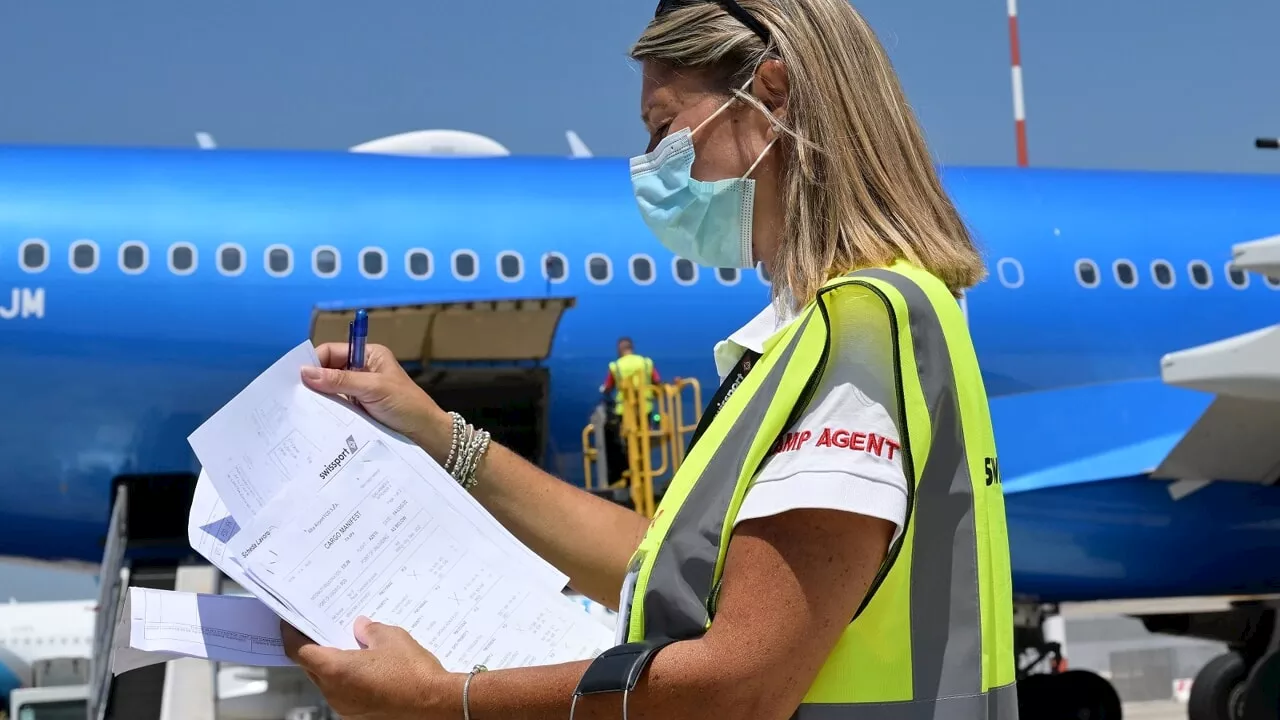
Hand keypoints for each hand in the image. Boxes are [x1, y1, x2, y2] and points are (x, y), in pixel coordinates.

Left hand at [282, 617, 462, 719]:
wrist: (435, 703)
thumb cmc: (413, 672)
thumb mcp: (390, 637)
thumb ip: (368, 630)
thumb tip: (360, 627)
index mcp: (336, 670)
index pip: (299, 651)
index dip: (291, 634)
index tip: (289, 622)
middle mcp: (334, 692)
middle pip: (311, 667)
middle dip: (314, 647)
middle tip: (322, 628)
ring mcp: (346, 707)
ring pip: (327, 681)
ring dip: (332, 663)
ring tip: (350, 644)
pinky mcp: (359, 714)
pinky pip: (343, 691)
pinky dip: (347, 677)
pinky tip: (365, 664)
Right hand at [302, 343, 450, 456]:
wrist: (426, 434)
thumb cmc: (407, 405)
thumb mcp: (373, 388)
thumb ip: (340, 380)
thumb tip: (306, 372)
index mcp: (369, 355)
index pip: (331, 352)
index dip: (315, 362)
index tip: (297, 378)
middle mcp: (362, 370)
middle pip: (328, 371)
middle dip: (314, 382)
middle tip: (295, 396)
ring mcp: (359, 391)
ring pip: (330, 391)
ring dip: (319, 399)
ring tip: (303, 409)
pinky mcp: (357, 410)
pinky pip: (336, 407)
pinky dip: (327, 411)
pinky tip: (316, 419)